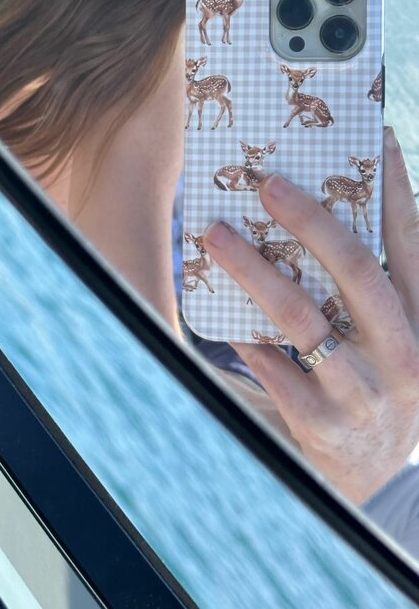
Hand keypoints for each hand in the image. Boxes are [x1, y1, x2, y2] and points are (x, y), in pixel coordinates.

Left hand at [203, 127, 418, 503]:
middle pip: (358, 270)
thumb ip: (368, 281)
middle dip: (310, 220)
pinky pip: (274, 369)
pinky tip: (216, 307)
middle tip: (265, 182)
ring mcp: (366, 392)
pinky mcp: (324, 426)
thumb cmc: (372, 377)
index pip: (412, 240)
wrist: (368, 477)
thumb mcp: (390, 331)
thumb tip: (312, 200)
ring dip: (254, 269)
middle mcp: (405, 353)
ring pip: (304, 318)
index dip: (396, 187)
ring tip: (214, 233)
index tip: (376, 136)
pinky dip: (244, 335)